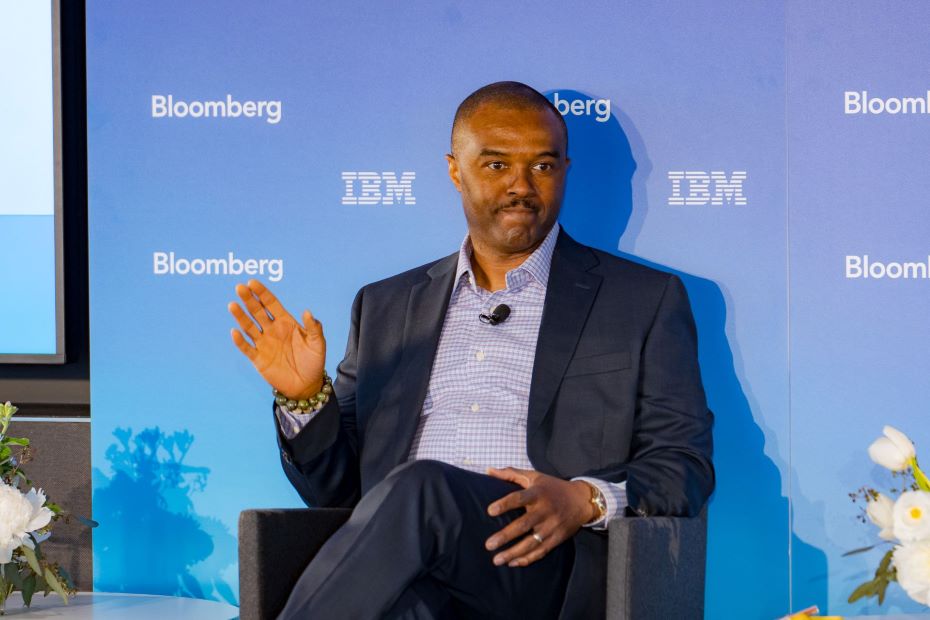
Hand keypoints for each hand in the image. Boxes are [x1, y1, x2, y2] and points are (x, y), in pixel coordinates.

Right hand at [228, 279, 326, 399]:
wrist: (307, 384)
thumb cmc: (314, 361)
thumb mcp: (318, 343)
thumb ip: (314, 328)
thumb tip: (307, 312)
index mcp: (285, 322)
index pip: (271, 303)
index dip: (262, 293)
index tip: (252, 282)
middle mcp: (272, 330)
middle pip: (257, 311)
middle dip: (249, 299)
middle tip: (240, 287)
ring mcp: (264, 344)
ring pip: (249, 327)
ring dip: (240, 316)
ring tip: (233, 304)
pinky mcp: (258, 359)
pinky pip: (247, 348)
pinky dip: (240, 340)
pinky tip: (235, 332)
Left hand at [484, 467, 595, 567]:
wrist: (581, 500)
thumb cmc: (552, 487)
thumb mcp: (534, 477)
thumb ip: (511, 474)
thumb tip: (489, 471)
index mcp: (538, 493)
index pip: (519, 498)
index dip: (505, 504)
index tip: (490, 511)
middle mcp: (545, 511)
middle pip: (523, 525)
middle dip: (505, 536)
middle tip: (489, 545)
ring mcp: (551, 526)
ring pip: (531, 543)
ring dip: (513, 553)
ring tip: (497, 560)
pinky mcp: (557, 538)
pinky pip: (541, 551)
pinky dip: (527, 559)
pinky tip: (513, 563)